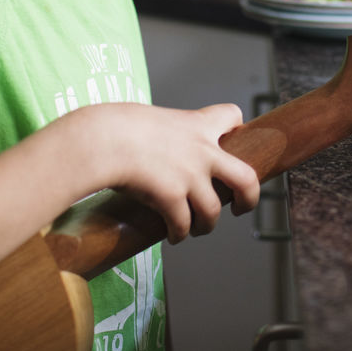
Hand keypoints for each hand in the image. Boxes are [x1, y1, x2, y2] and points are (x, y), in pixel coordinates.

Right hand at [69, 102, 260, 243]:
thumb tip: (149, 149)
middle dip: (249, 197)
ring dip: (206, 225)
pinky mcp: (173, 198)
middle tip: (240, 206)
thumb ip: (162, 134)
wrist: (102, 140)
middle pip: (246, 178)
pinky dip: (179, 234)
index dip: (236, 128)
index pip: (232, 114)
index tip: (232, 139)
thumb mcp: (150, 119)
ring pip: (213, 211)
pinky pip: (183, 225)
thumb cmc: (114, 126)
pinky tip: (173, 236)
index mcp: (197, 124)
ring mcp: (190, 176)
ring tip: (197, 229)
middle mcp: (202, 151)